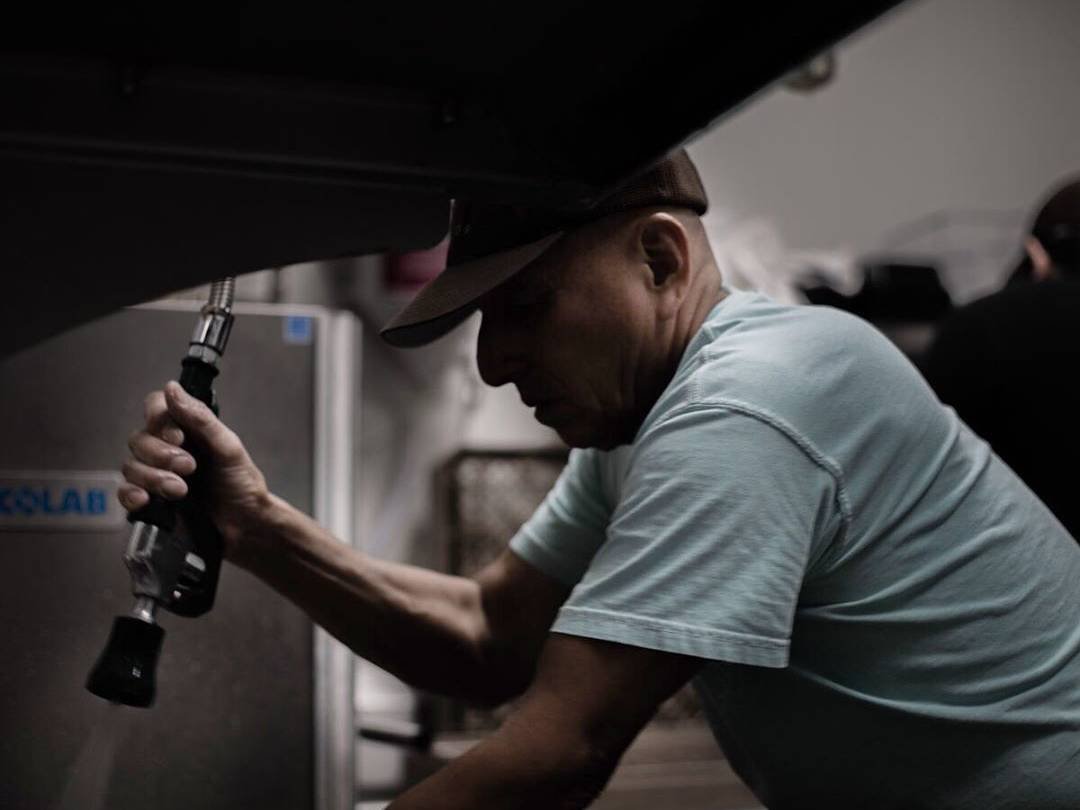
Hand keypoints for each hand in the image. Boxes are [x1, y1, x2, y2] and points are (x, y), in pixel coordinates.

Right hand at [118, 381, 271, 567]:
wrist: (245, 526)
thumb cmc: (242, 485)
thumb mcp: (228, 448)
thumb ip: (201, 419)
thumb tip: (172, 387)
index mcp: (187, 430)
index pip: (156, 408)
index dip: (160, 420)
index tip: (178, 438)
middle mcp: (167, 448)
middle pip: (139, 439)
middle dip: (161, 455)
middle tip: (189, 468)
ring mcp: (156, 474)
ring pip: (131, 466)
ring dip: (153, 477)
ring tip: (180, 491)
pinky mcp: (150, 500)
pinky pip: (125, 492)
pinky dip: (131, 494)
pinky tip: (145, 500)